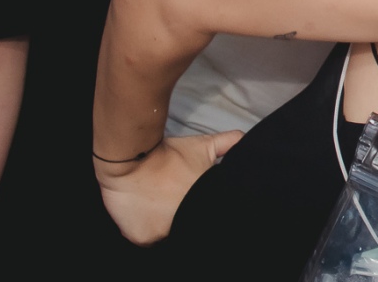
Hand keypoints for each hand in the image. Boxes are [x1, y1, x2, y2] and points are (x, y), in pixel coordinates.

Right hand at [95, 130, 242, 243]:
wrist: (132, 159)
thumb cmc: (169, 154)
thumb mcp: (205, 146)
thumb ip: (229, 143)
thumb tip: (246, 139)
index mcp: (203, 206)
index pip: (205, 218)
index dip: (200, 210)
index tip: (192, 201)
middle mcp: (185, 224)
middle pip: (186, 227)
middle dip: (183, 217)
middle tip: (172, 201)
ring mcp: (163, 234)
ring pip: (165, 235)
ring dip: (164, 225)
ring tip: (158, 205)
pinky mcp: (143, 238)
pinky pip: (146, 239)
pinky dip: (145, 229)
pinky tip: (145, 212)